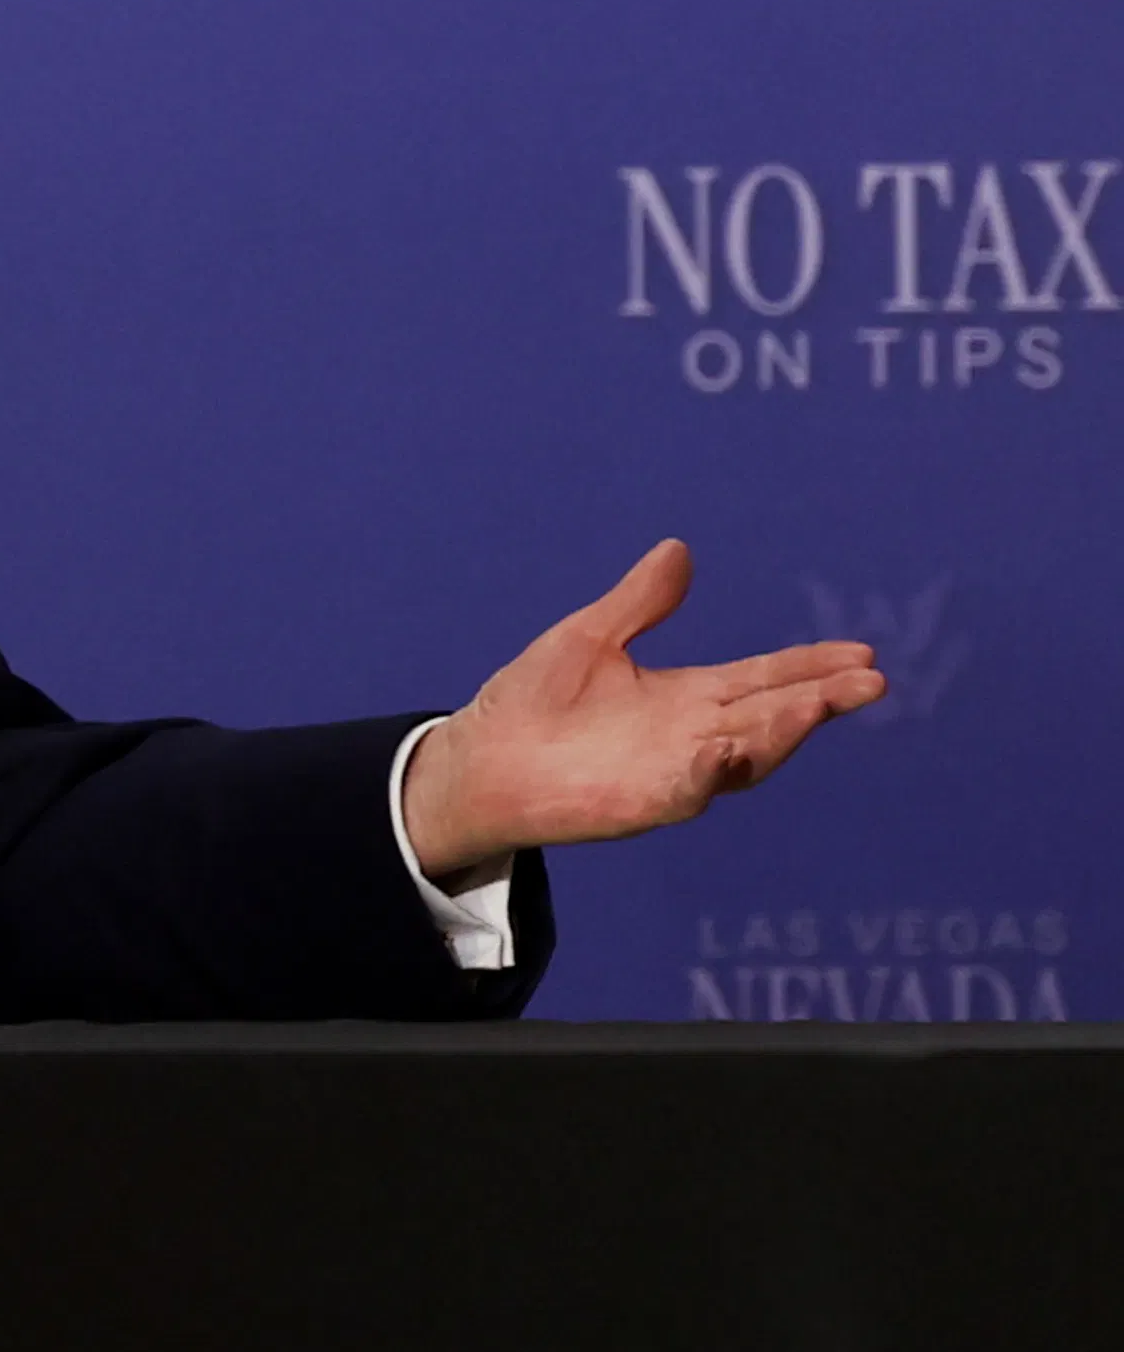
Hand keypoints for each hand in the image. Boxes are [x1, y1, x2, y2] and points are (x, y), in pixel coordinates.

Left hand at [401, 539, 884, 883]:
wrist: (480, 760)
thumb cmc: (532, 703)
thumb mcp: (590, 638)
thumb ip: (639, 603)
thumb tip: (678, 549)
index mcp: (687, 697)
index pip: (763, 678)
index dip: (811, 666)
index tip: (861, 652)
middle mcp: (694, 735)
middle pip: (773, 715)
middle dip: (821, 699)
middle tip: (870, 680)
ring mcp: (673, 771)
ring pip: (746, 755)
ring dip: (783, 732)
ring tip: (819, 704)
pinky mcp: (642, 802)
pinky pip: (687, 791)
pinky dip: (710, 773)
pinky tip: (726, 752)